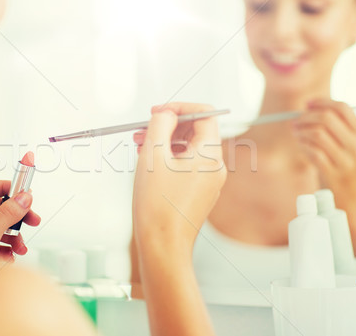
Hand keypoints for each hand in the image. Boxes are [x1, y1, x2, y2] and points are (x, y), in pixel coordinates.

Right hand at [132, 103, 225, 251]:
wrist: (163, 246)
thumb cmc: (158, 206)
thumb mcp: (153, 156)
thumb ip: (160, 126)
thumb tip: (166, 113)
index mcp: (210, 155)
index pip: (205, 115)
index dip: (180, 108)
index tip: (159, 112)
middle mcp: (215, 167)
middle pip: (196, 132)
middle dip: (169, 126)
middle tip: (144, 129)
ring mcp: (209, 182)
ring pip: (189, 149)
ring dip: (165, 142)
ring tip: (140, 145)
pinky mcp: (199, 193)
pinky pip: (186, 166)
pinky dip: (169, 158)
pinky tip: (149, 163)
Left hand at [294, 99, 355, 198]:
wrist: (349, 198)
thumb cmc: (340, 165)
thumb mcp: (344, 144)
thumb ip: (330, 127)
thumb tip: (303, 110)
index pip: (343, 108)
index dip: (322, 102)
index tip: (307, 104)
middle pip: (327, 118)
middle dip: (306, 117)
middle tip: (295, 121)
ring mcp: (345, 160)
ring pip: (318, 134)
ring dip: (301, 131)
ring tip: (296, 134)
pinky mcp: (333, 174)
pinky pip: (313, 152)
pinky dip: (302, 146)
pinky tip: (301, 147)